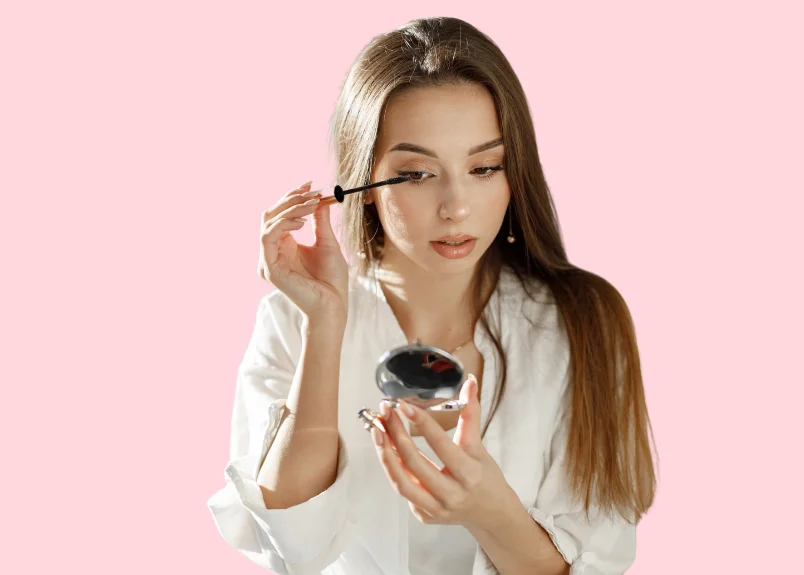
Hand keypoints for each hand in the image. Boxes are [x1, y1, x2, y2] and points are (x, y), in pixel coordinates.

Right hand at [259, 180, 347, 322]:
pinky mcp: (269, 268)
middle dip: (291, 199)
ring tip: (311, 205)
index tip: (310, 184)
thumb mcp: (327, 241)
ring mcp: (269, 259)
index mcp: (284, 244)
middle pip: (271, 214)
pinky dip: (283, 224)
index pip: (280, 213)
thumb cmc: (332, 278)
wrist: (334, 303)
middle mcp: (273, 251)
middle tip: (312, 193)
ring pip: (269, 222)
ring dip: (290, 209)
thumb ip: (320, 220)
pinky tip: (302, 222)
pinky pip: (268, 238)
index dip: (292, 196)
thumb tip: (319, 198)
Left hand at [370, 374, 519, 530]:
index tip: (404, 405)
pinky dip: (392, 469)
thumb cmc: (486, 477)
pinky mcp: (424, 515)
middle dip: (396, 434)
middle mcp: (451, 494)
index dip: (421, 423)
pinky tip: (387, 450)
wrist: (491, 514)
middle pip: (415, 463)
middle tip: (386, 412)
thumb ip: (470, 413)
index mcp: (469, 474)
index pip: (440, 445)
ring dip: (386, 454)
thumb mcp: (479, 446)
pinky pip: (403, 490)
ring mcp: (436, 509)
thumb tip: (470, 381)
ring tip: (377, 430)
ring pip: (401, 482)